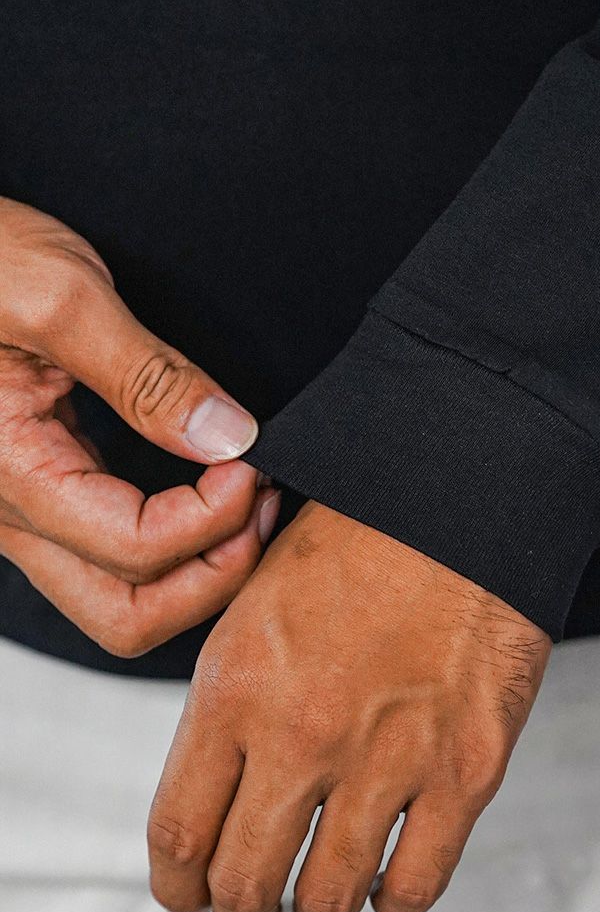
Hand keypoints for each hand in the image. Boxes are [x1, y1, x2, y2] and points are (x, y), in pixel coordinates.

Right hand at [0, 196, 280, 654]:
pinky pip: (116, 553)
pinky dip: (179, 542)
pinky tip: (216, 490)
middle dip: (214, 577)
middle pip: (127, 616)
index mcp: (9, 472)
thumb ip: (147, 375)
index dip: (213, 521)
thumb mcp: (61, 295)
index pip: (133, 551)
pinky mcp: (49, 485)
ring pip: (121, 596)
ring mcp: (28, 507)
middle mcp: (10, 510)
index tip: (253, 463)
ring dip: (200, 568)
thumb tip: (227, 437)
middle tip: (262, 504)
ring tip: (250, 499)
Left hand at [148, 501, 551, 911]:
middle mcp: (303, 732)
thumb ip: (231, 698)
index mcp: (238, 686)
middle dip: (241, 909)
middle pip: (244, 882)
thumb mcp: (256, 601)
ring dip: (316, 910)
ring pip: (326, 899)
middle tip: (252, 904)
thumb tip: (218, 784)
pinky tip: (389, 878)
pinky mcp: (464, 768)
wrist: (464, 495)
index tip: (190, 891)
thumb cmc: (364, 532)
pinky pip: (416, 883)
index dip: (179, 884)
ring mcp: (386, 757)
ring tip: (322, 894)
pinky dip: (394, 899)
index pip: (179, 833)